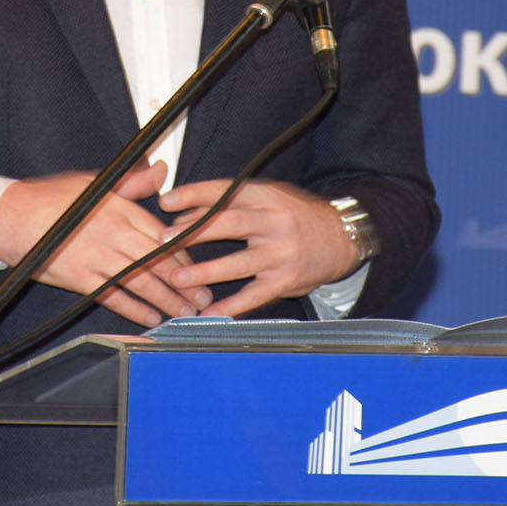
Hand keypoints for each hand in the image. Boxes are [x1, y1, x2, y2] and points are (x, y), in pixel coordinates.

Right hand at [0, 161, 212, 327]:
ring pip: (142, 282)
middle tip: (204, 296)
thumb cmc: (52, 198)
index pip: (163, 235)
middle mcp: (114, 234)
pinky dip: (135, 309)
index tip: (197, 267)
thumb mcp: (96, 183)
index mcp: (120, 209)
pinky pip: (115, 297)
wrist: (12, 217)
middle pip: (159, 262)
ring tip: (185, 312)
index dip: (184, 254)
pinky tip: (151, 318)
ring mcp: (98, 258)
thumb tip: (159, 171)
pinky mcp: (81, 278)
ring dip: (168, 299)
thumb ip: (132, 182)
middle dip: (185, 282)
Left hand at [156, 179, 358, 317]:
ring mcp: (280, 253)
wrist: (341, 237)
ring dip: (205, 272)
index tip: (167, 201)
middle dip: (193, 232)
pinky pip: (254, 295)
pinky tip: (209, 314)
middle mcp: (273, 222)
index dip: (193, 195)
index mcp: (265, 196)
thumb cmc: (297, 215)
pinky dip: (231, 307)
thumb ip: (231, 201)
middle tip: (164, 240)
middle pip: (228, 224)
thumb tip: (184, 210)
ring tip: (178, 279)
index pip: (224, 191)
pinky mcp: (285, 280)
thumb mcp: (269, 198)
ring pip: (237, 263)